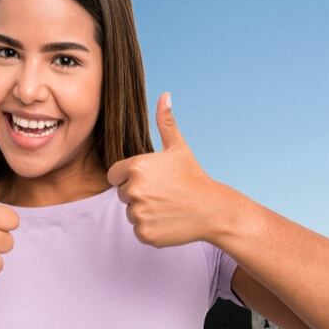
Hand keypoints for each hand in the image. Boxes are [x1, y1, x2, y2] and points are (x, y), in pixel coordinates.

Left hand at [106, 93, 223, 246]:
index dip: (129, 177)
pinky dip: (150, 227)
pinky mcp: (143, 232)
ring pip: (129, 212)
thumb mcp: (178, 148)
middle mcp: (134, 189)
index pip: (114, 175)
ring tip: (167, 205)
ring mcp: (138, 212)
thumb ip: (165, 123)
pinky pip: (137, 229)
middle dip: (138, 194)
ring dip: (144, 211)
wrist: (214, 210)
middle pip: (121, 193)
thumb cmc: (194, 177)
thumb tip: (165, 96)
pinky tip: (168, 219)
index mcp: (136, 167)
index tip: (151, 179)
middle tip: (163, 193)